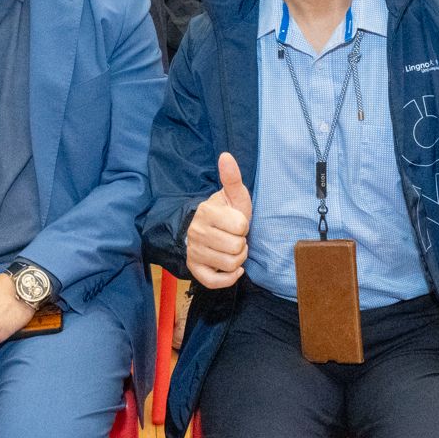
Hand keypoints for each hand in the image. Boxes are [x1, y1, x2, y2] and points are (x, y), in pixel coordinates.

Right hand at [186, 153, 253, 289]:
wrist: (206, 230)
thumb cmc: (226, 213)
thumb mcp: (234, 196)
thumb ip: (232, 178)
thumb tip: (226, 155)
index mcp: (206, 212)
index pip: (241, 226)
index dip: (244, 226)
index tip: (236, 223)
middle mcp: (196, 232)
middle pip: (237, 248)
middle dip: (242, 245)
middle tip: (234, 238)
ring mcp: (194, 252)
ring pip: (230, 265)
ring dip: (238, 260)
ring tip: (231, 250)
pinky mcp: (194, 269)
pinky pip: (216, 282)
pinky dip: (229, 277)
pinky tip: (231, 268)